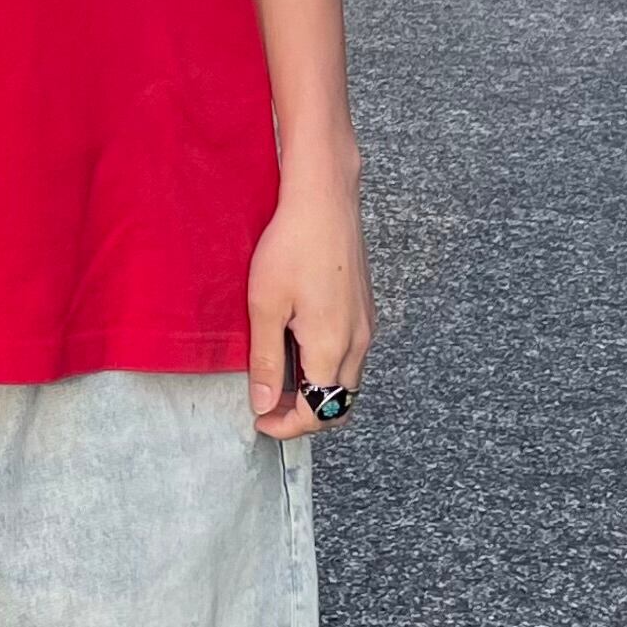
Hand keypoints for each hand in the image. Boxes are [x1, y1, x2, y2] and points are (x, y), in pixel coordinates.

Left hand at [245, 168, 375, 441]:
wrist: (325, 199)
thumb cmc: (292, 244)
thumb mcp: (265, 306)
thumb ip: (266, 360)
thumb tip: (264, 405)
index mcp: (332, 347)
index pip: (319, 413)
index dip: (287, 427)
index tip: (259, 420)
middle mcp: (358, 342)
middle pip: (339, 404)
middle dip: (305, 415)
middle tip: (268, 405)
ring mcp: (366, 326)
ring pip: (347, 381)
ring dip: (317, 391)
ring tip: (280, 378)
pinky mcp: (365, 310)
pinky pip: (352, 356)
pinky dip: (327, 368)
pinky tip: (299, 348)